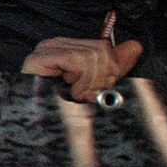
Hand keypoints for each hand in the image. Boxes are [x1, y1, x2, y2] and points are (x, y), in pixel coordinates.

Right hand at [22, 36, 143, 101]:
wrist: (30, 122)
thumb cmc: (60, 107)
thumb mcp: (94, 85)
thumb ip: (114, 66)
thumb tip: (135, 46)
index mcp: (68, 48)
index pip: (103, 47)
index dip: (113, 68)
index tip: (105, 87)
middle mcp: (56, 45)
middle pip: (100, 50)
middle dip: (103, 77)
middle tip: (92, 95)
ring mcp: (45, 50)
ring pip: (91, 55)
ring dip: (91, 82)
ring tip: (79, 96)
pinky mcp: (38, 58)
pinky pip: (75, 59)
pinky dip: (81, 80)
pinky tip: (72, 92)